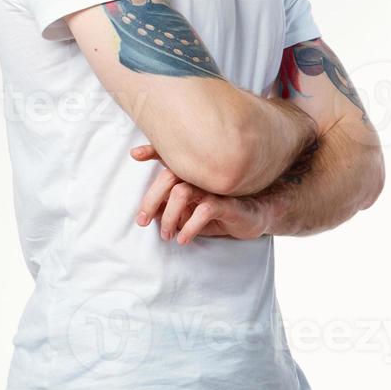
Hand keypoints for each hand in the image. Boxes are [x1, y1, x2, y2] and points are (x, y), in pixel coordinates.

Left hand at [130, 145, 271, 244]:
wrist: (255, 216)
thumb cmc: (219, 210)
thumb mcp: (191, 210)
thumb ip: (170, 208)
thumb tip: (147, 214)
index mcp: (191, 172)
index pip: (170, 156)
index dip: (152, 150)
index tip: (135, 154)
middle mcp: (201, 175)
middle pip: (168, 177)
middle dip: (150, 199)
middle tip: (142, 221)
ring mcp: (214, 187)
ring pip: (181, 192)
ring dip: (169, 216)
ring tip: (166, 234)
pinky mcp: (228, 203)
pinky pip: (204, 210)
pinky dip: (189, 227)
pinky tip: (183, 239)